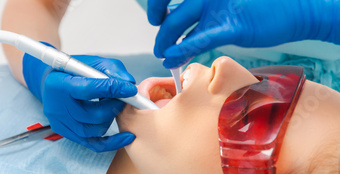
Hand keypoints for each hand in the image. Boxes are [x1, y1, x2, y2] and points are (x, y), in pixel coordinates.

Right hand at [23, 43, 136, 151]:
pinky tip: (127, 136)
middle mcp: (58, 107)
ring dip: (112, 118)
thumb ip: (111, 68)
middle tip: (123, 98)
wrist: (52, 84)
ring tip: (113, 106)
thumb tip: (129, 83)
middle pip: (94, 115)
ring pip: (96, 129)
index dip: (113, 89)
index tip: (130, 89)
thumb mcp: (91, 62)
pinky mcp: (68, 134)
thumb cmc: (73, 72)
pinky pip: (94, 144)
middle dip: (115, 106)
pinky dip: (113, 142)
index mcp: (59, 84)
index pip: (89, 89)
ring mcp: (62, 124)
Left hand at [148, 0, 338, 68]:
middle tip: (159, 44)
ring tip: (163, 54)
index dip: (157, 5)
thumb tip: (179, 28)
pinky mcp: (230, 26)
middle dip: (160, 27)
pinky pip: (198, 38)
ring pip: (177, 21)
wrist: (295, 11)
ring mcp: (218, 5)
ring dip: (165, 41)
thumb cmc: (261, 9)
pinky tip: (171, 58)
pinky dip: (181, 50)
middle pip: (170, 7)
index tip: (156, 18)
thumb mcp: (225, 6)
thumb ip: (202, 13)